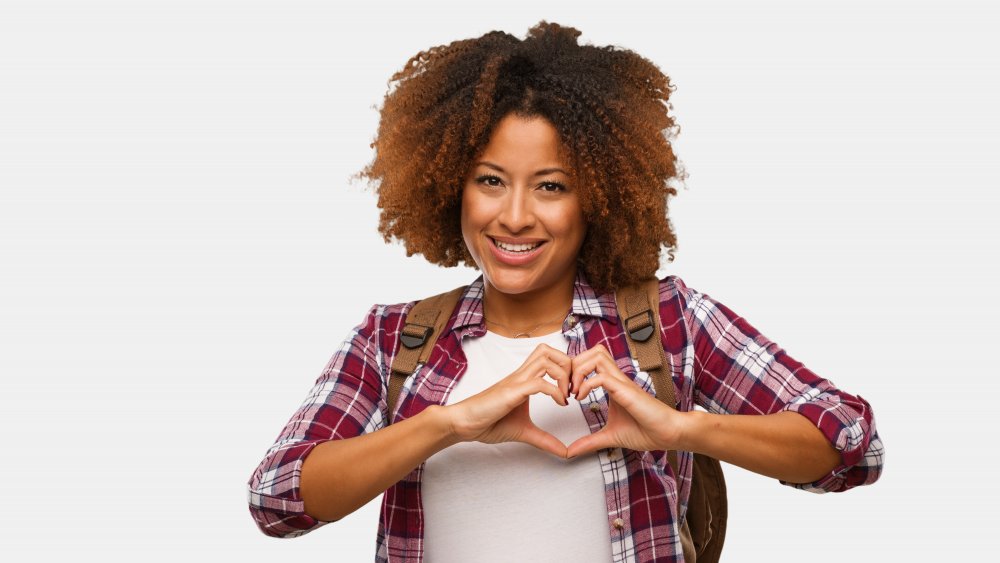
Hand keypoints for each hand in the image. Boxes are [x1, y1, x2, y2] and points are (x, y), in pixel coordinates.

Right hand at [444, 343, 572, 457]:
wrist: (464, 424)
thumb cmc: (488, 422)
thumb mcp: (524, 431)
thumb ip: (544, 439)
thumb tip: (564, 452)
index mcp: (524, 379)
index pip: (548, 356)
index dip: (566, 368)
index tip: (572, 391)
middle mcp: (521, 375)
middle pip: (549, 350)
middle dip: (568, 365)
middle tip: (572, 389)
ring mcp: (516, 382)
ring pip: (545, 359)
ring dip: (563, 375)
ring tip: (566, 396)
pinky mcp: (512, 392)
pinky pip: (538, 383)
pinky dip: (555, 391)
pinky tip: (559, 404)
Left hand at [565, 343, 688, 458]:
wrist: (668, 435)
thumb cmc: (646, 431)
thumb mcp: (610, 436)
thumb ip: (590, 442)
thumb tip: (570, 452)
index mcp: (612, 384)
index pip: (590, 360)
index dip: (574, 371)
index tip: (566, 392)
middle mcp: (617, 378)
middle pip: (592, 351)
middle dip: (573, 364)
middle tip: (566, 387)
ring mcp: (622, 382)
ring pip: (597, 356)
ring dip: (578, 370)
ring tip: (573, 391)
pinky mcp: (626, 391)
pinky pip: (601, 377)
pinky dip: (586, 384)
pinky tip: (581, 398)